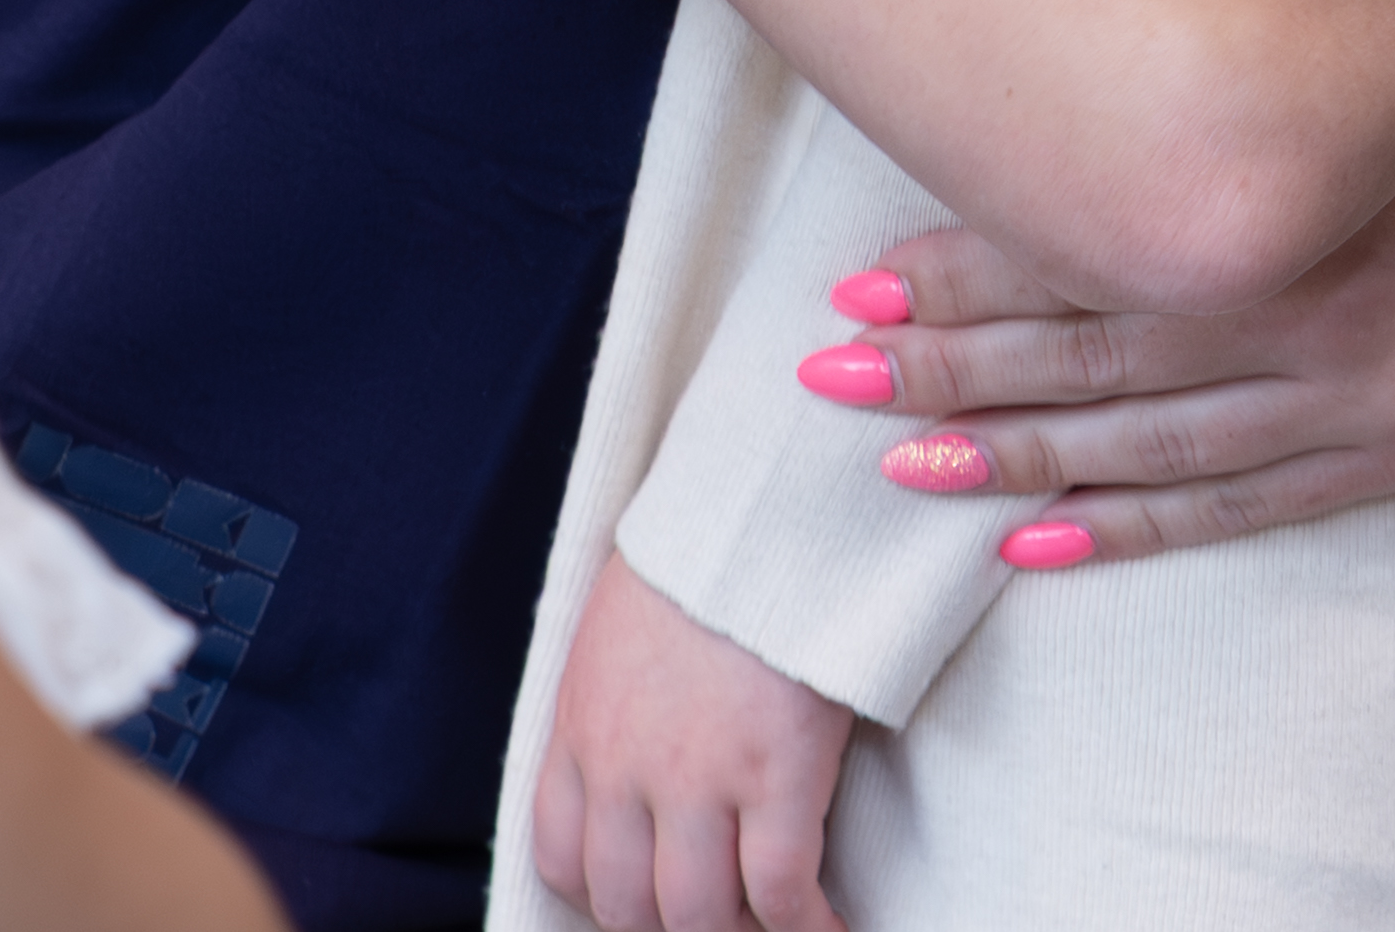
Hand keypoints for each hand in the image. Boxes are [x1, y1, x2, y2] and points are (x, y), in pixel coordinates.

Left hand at [525, 554, 857, 931]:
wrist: (761, 505)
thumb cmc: (707, 551)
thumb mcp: (619, 625)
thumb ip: (614, 696)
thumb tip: (641, 734)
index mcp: (581, 727)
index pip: (560, 855)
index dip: (603, 896)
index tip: (646, 900)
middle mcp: (625, 768)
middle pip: (627, 905)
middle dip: (671, 929)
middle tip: (720, 920)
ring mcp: (698, 778)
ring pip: (700, 915)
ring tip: (777, 929)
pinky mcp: (775, 775)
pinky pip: (782, 895)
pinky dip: (809, 928)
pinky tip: (835, 928)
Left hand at [821, 4, 1394, 569]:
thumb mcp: (1376, 42)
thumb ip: (1252, 51)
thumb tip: (1106, 12)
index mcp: (1291, 201)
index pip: (1091, 249)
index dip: (966, 265)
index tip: (855, 270)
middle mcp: (1304, 311)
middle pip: (1087, 353)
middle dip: (946, 363)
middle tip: (822, 368)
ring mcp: (1346, 399)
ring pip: (1141, 445)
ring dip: (1005, 455)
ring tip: (889, 464)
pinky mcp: (1385, 450)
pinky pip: (1229, 507)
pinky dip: (1124, 526)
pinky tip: (1031, 544)